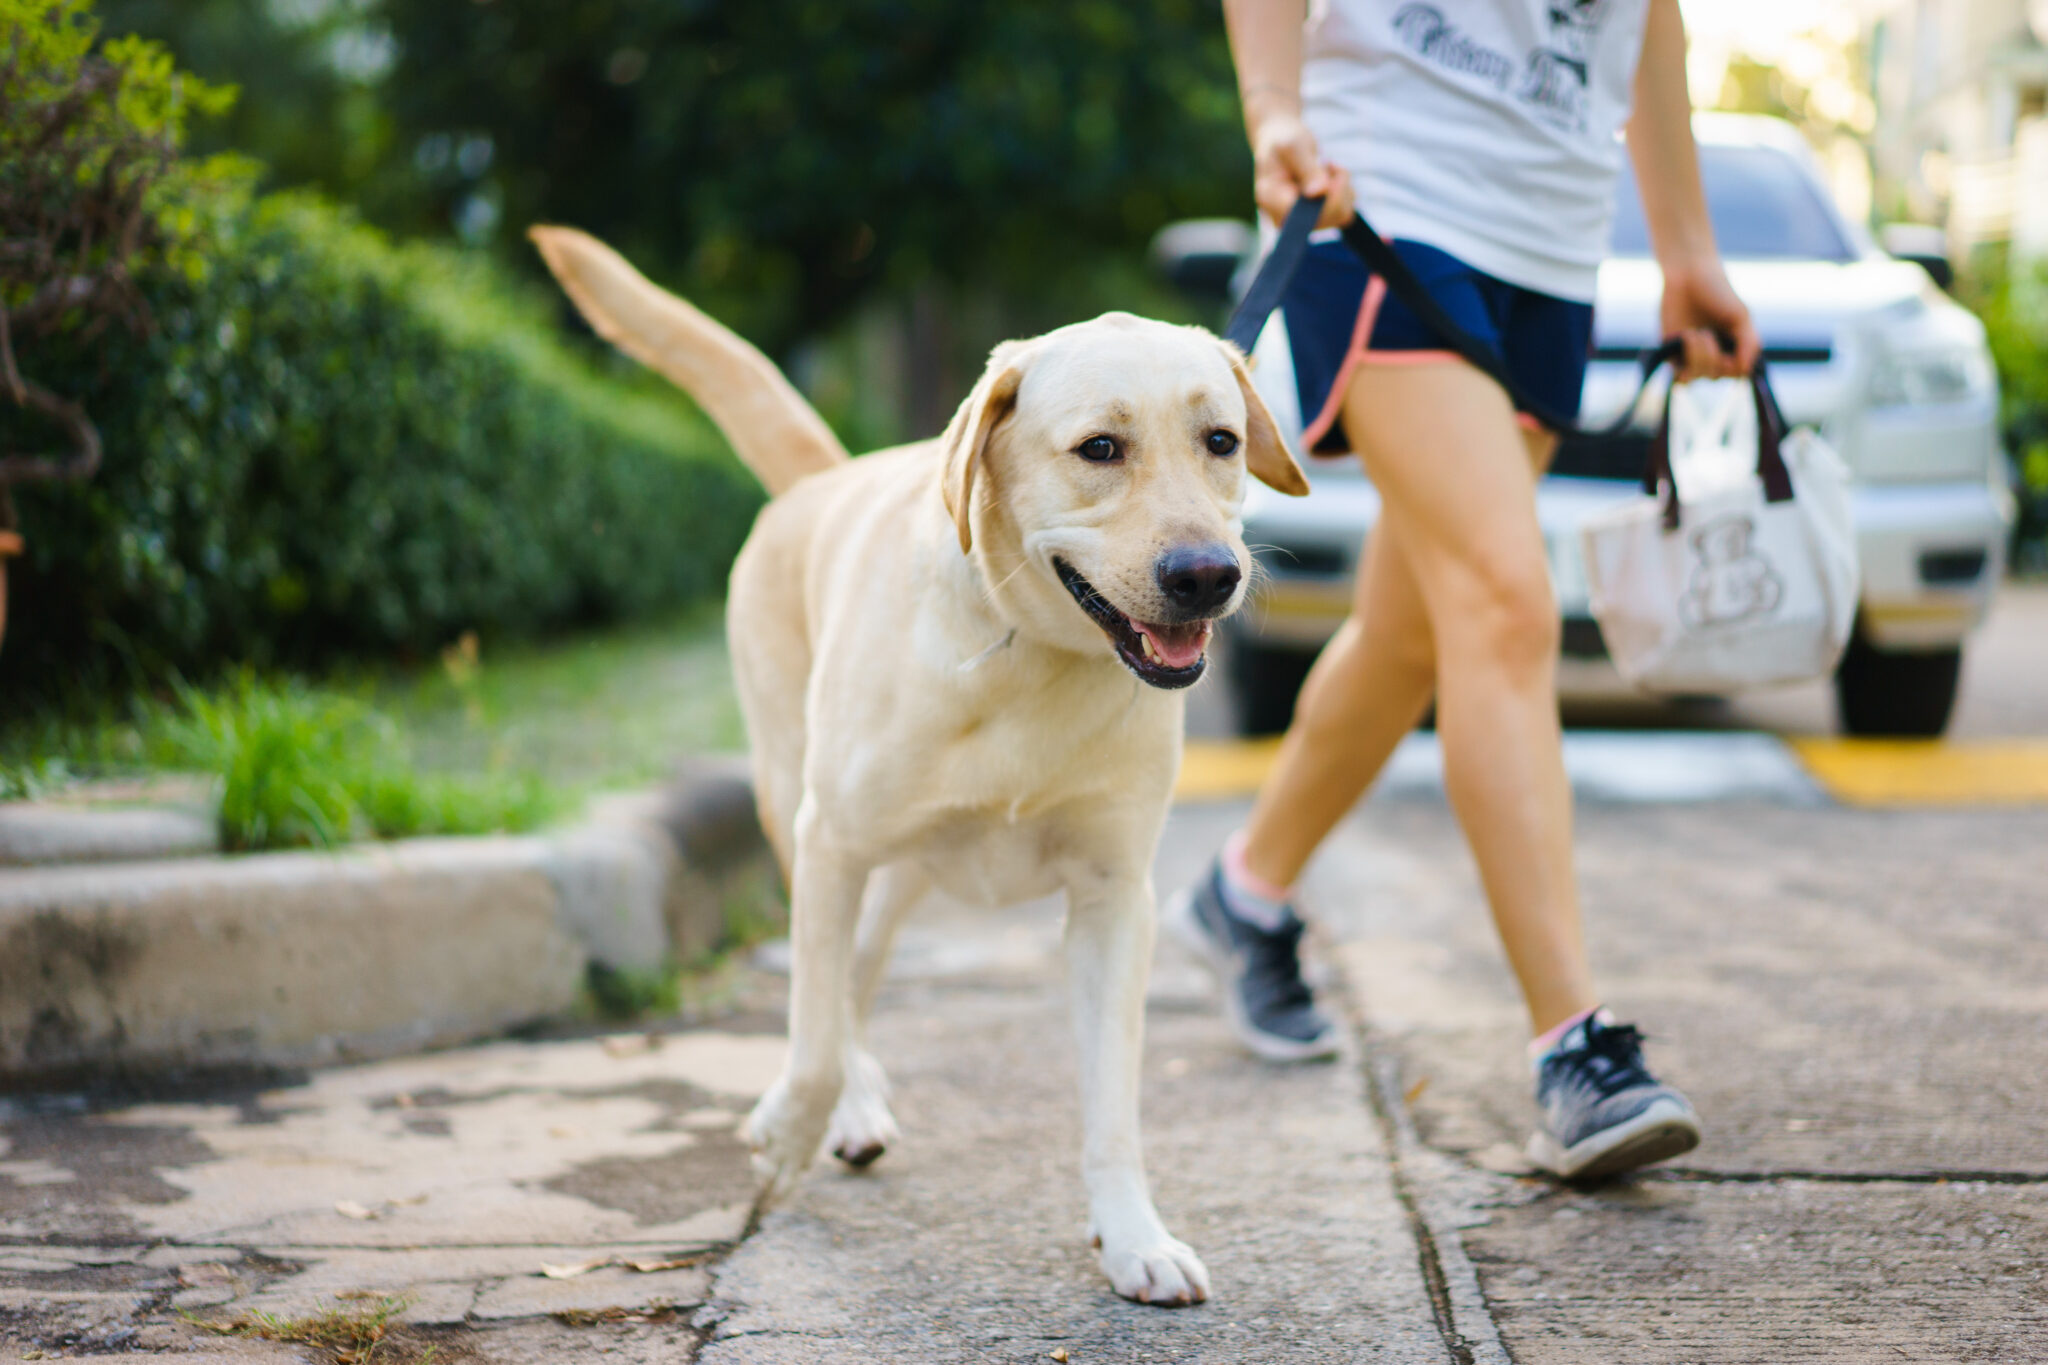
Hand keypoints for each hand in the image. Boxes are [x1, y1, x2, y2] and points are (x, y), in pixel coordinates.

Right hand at [1249, 108, 1353, 229]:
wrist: (1281, 140)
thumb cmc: (1284, 140)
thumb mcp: (1294, 146)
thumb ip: (1306, 169)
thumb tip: (1319, 193)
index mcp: (1269, 198)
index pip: (1304, 215)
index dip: (1327, 198)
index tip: (1332, 167)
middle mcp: (1282, 215)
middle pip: (1326, 218)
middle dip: (1338, 188)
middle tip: (1331, 164)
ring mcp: (1299, 220)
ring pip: (1340, 215)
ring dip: (1343, 188)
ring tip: (1329, 168)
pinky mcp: (1314, 217)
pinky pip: (1344, 213)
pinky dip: (1345, 193)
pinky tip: (1332, 178)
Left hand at [1659, 258, 1760, 379]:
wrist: (1688, 276)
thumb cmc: (1719, 292)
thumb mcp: (1742, 317)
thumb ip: (1749, 344)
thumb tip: (1745, 370)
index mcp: (1735, 348)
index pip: (1737, 373)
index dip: (1731, 366)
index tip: (1727, 348)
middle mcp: (1715, 356)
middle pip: (1715, 376)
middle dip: (1710, 357)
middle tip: (1704, 333)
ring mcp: (1692, 356)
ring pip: (1695, 377)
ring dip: (1695, 357)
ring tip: (1692, 334)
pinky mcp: (1672, 353)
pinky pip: (1677, 375)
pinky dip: (1681, 362)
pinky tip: (1683, 339)